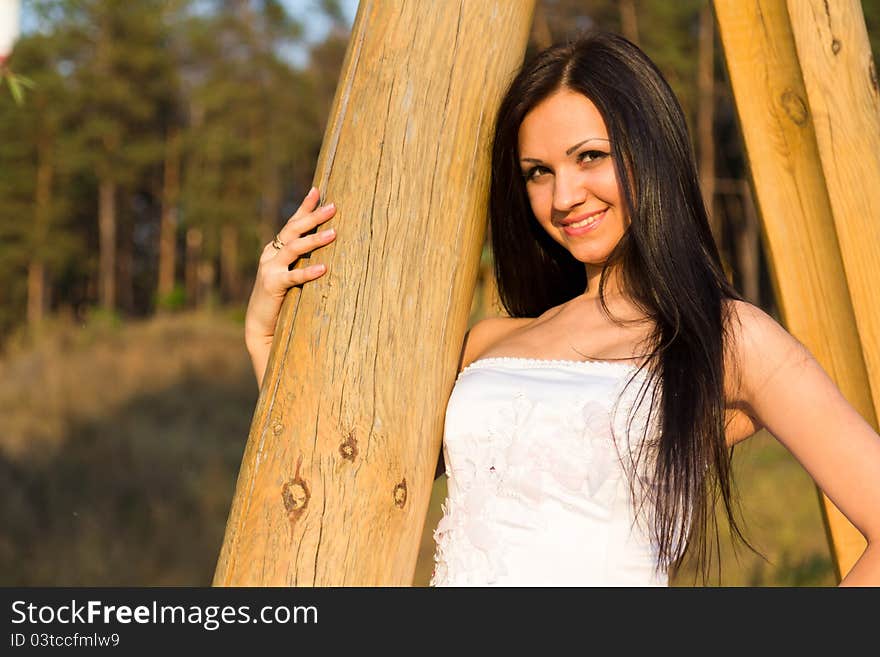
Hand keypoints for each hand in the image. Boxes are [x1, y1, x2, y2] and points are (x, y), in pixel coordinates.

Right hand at [245, 187, 336, 350]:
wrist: (260, 325)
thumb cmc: (281, 299)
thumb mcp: (291, 274)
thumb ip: (302, 260)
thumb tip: (328, 244)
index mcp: (275, 249)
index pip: (292, 223)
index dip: (304, 207)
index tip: (317, 190)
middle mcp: (270, 255)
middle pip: (293, 229)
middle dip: (313, 216)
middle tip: (333, 207)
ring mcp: (269, 269)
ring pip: (293, 248)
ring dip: (314, 239)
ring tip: (334, 233)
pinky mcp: (272, 286)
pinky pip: (293, 276)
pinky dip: (308, 271)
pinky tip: (324, 268)